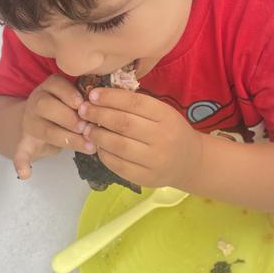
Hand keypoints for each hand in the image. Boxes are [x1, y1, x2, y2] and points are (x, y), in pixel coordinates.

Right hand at [14, 75, 94, 178]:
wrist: (37, 118)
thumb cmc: (65, 106)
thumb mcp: (73, 96)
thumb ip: (85, 99)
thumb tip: (106, 109)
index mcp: (50, 87)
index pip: (57, 85)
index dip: (70, 95)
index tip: (83, 104)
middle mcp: (37, 102)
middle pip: (47, 106)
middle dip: (69, 118)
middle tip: (86, 128)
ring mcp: (31, 123)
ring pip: (44, 129)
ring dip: (66, 139)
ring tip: (88, 147)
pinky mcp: (26, 142)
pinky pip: (21, 152)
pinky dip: (22, 162)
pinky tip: (26, 173)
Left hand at [79, 88, 202, 187]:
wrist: (190, 162)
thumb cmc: (171, 131)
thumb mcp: (162, 113)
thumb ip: (137, 105)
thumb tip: (101, 96)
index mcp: (166, 116)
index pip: (135, 103)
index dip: (110, 98)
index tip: (92, 95)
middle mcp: (162, 138)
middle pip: (124, 124)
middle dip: (99, 115)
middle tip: (83, 111)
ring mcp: (155, 160)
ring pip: (118, 145)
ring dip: (98, 136)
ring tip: (87, 129)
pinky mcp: (146, 178)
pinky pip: (118, 165)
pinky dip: (104, 154)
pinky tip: (98, 146)